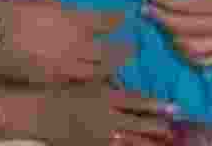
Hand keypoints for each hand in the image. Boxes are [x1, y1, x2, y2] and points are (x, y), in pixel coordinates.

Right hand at [0, 0, 130, 84]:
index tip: (125, 17)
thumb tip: (61, 3)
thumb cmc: (11, 10)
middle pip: (108, 52)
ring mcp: (65, 66)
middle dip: (123, 51)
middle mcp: (76, 45)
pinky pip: (75, 83)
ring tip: (116, 68)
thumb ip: (54, 3)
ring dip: (109, 69)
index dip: (117, 19)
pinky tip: (88, 80)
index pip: (105, 20)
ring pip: (96, 72)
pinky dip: (86, 81)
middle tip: (132, 49)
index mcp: (73, 20)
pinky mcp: (51, 82)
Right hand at [37, 81, 177, 145]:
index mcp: (106, 97)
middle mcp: (107, 117)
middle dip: (157, 128)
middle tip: (173, 130)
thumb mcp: (84, 80)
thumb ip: (104, 79)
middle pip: (138, 124)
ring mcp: (100, 135)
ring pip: (130, 141)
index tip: (174, 108)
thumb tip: (121, 73)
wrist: (38, 112)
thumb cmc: (60, 92)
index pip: (137, 102)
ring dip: (147, 143)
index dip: (157, 105)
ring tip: (163, 144)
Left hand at [145, 0, 211, 64]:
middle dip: (162, 19)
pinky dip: (190, 57)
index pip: (190, 6)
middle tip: (146, 10)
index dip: (169, 2)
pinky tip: (181, 48)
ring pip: (192, 48)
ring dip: (173, 38)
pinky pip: (207, 61)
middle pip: (184, 28)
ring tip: (162, 27)